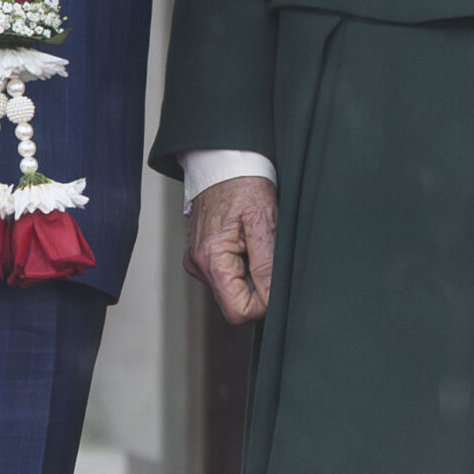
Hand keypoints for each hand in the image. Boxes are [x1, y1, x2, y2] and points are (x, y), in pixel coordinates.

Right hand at [183, 175, 277, 323]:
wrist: (222, 162)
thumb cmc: (242, 183)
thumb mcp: (263, 221)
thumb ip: (267, 265)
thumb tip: (272, 298)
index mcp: (211, 259)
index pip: (239, 311)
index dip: (263, 302)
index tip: (275, 278)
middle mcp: (199, 265)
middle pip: (234, 302)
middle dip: (257, 286)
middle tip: (266, 252)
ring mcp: (198, 261)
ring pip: (232, 289)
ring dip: (250, 274)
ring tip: (254, 241)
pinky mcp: (202, 255)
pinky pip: (226, 274)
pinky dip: (241, 264)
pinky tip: (245, 240)